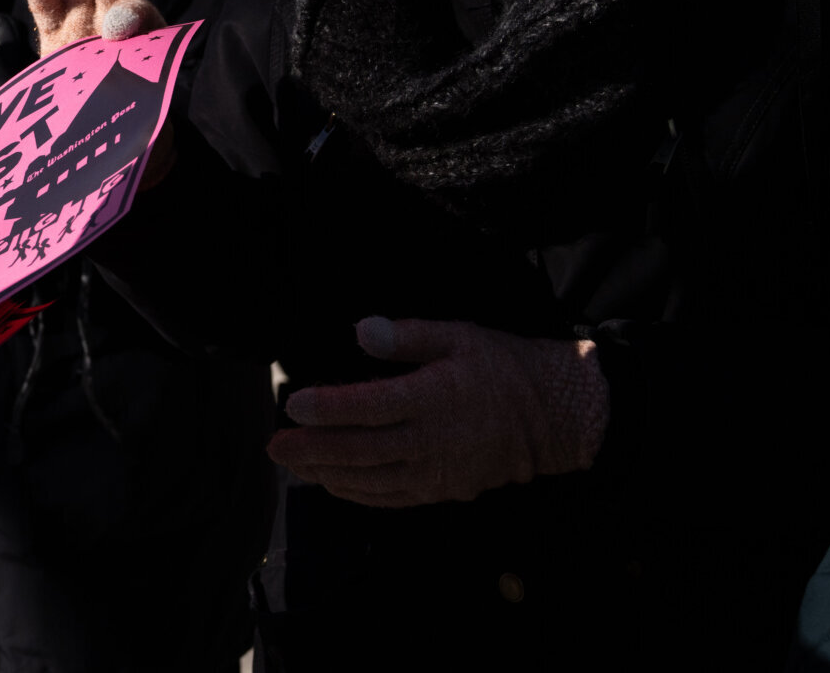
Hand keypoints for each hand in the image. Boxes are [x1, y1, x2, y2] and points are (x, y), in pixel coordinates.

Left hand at [267, 317, 609, 507]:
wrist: (555, 418)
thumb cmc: (502, 369)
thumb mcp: (459, 336)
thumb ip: (406, 336)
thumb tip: (360, 331)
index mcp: (434, 398)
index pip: (370, 406)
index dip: (328, 408)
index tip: (293, 404)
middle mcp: (432, 441)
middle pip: (360, 450)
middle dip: (311, 450)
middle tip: (273, 446)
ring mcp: (436, 472)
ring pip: (370, 480)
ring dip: (326, 473)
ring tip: (292, 464)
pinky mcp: (442, 491)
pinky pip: (391, 498)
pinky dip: (356, 492)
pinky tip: (331, 482)